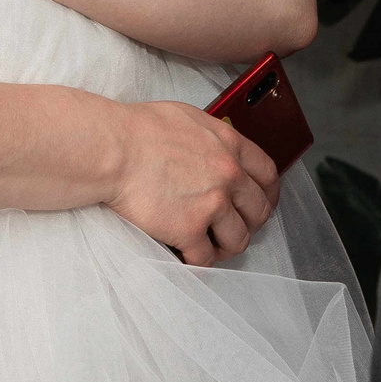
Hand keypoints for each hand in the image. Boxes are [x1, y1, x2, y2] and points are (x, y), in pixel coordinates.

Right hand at [106, 100, 279, 265]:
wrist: (113, 148)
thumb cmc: (137, 130)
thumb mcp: (187, 119)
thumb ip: (211, 138)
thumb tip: (214, 150)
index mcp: (229, 145)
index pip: (267, 174)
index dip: (267, 194)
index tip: (260, 203)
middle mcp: (229, 175)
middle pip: (258, 211)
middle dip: (249, 224)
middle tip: (233, 229)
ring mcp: (212, 204)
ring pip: (238, 240)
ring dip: (225, 247)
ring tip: (210, 247)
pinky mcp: (189, 229)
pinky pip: (205, 258)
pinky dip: (197, 261)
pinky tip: (186, 256)